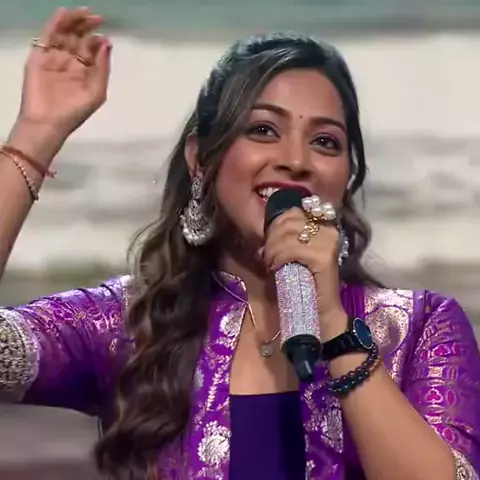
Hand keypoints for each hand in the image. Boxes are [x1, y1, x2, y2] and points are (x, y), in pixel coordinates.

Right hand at [17, 7, 110, 140]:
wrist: (48, 123)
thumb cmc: (75, 112)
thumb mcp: (97, 92)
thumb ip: (102, 68)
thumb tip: (107, 44)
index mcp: (84, 72)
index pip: (91, 50)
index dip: (98, 41)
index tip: (104, 36)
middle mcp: (69, 62)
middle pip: (78, 38)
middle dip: (87, 26)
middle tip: (96, 17)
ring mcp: (54, 58)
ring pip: (63, 34)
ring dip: (73, 21)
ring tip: (83, 12)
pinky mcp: (38, 57)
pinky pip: (47, 36)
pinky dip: (55, 24)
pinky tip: (64, 14)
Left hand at [262, 207, 347, 334]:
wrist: (320, 312)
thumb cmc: (304, 283)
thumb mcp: (293, 254)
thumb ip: (285, 237)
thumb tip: (264, 231)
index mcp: (324, 225)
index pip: (293, 212)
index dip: (275, 225)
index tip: (269, 242)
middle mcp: (329, 230)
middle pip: (289, 221)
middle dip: (271, 238)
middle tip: (266, 256)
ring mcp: (329, 242)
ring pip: (287, 235)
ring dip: (272, 249)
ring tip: (269, 263)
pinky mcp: (324, 256)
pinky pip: (291, 249)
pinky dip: (278, 258)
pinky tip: (274, 267)